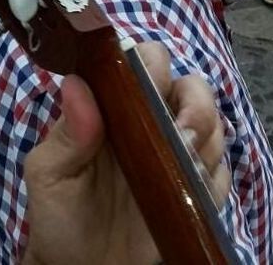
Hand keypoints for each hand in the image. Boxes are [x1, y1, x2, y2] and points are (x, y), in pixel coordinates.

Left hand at [22, 42, 229, 264]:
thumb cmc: (60, 213)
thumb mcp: (50, 174)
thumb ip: (66, 134)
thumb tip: (76, 84)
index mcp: (117, 103)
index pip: (146, 60)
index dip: (155, 67)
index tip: (152, 90)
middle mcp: (152, 119)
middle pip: (194, 86)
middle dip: (197, 105)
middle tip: (183, 136)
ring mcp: (178, 154)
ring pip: (215, 127)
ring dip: (208, 144)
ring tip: (186, 170)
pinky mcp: (196, 190)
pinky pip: (222, 174)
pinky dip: (214, 182)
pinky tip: (193, 195)